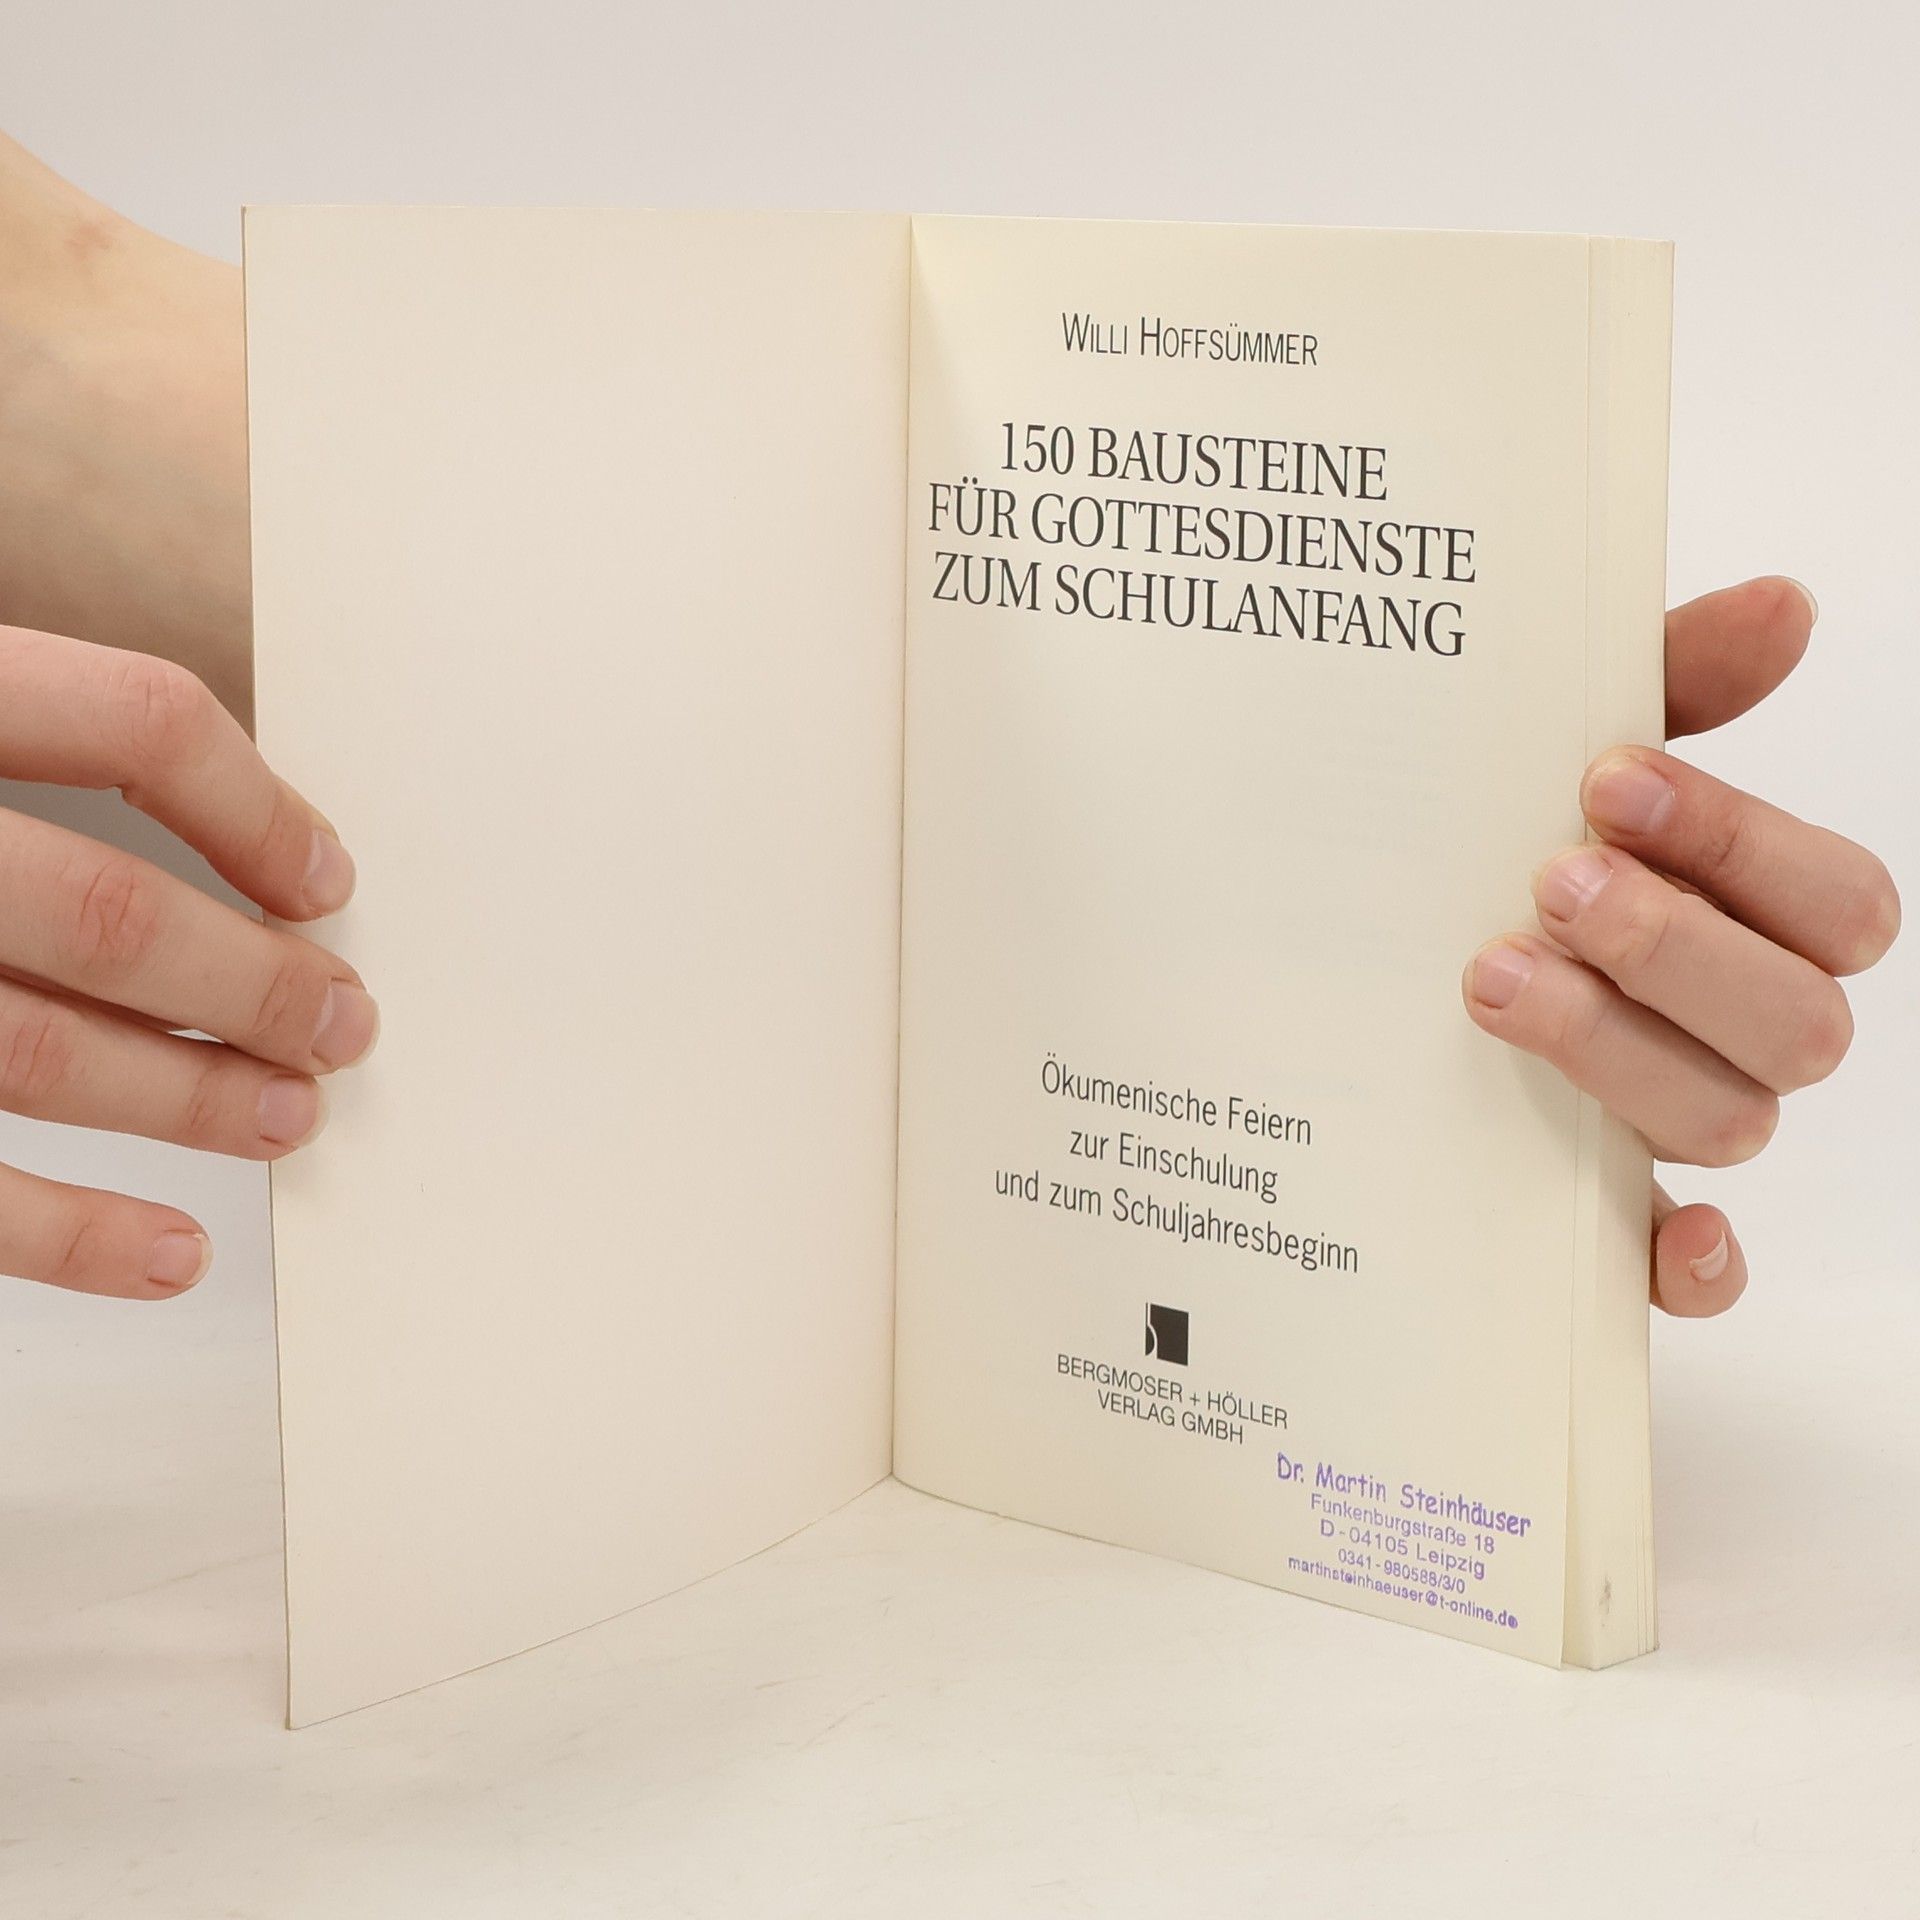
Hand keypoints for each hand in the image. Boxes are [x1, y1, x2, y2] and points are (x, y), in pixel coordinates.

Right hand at [0, 626, 376, 1296]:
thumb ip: (3, 733)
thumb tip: (213, 836)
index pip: (129, 720)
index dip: (255, 804)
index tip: (328, 877)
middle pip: (109, 912)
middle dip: (256, 982)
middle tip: (344, 1026)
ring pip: (38, 1051)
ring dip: (190, 1099)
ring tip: (289, 1120)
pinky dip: (65, 1234)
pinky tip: (169, 1254)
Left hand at [1462, 577, 1898, 1317]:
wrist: (1307, 971)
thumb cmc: (1460, 852)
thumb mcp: (1532, 757)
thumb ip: (1661, 685)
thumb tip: (1784, 605)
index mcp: (1738, 919)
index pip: (1832, 900)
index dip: (1740, 841)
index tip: (1605, 777)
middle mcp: (1724, 1029)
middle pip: (1800, 1022)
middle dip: (1679, 948)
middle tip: (1547, 885)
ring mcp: (1664, 1131)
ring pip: (1730, 1121)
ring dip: (1626, 1051)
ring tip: (1491, 979)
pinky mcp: (1596, 1220)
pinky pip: (1685, 1276)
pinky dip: (1688, 1265)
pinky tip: (1657, 1231)